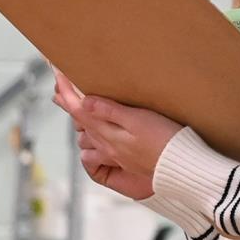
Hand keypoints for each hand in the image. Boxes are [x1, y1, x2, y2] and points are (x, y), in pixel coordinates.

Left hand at [52, 74, 177, 203]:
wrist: (182, 168)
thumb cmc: (165, 141)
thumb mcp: (138, 121)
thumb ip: (110, 111)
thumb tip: (85, 101)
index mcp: (108, 133)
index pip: (78, 109)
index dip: (66, 91)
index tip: (57, 72)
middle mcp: (107, 145)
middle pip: (79, 120)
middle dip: (67, 101)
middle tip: (59, 83)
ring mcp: (115, 153)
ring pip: (87, 134)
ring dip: (78, 117)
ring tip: (71, 102)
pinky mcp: (126, 158)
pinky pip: (99, 145)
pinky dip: (91, 132)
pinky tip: (95, 129)